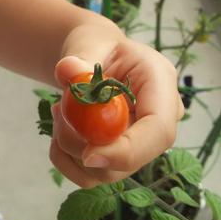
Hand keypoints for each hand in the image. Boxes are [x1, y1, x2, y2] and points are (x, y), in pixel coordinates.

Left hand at [49, 39, 183, 187]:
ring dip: (71, 148)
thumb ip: (80, 57)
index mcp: (161, 84)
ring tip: (60, 110)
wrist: (95, 58)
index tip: (88, 155)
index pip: (158, 131)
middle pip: (132, 158)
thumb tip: (67, 71)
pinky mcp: (121, 158)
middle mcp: (159, 119)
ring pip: (107, 173)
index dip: (127, 150)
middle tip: (59, 110)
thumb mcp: (89, 43)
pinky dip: (65, 158)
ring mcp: (142, 143)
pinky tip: (60, 127)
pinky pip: (90, 177)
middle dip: (84, 145)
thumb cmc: (98, 48)